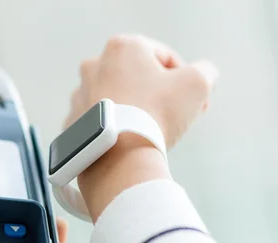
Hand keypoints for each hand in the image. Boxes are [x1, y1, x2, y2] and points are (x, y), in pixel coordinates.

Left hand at [68, 35, 218, 220]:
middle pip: (137, 78)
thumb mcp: (197, 84)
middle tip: (174, 117)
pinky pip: (101, 124)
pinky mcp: (72, 125)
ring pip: (117, 100)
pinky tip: (129, 144)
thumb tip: (203, 73)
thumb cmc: (158, 114)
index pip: (163, 57)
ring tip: (150, 133)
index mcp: (121, 47)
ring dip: (135, 111)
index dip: (184, 78)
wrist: (121, 160)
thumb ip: (205, 70)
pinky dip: (115, 130)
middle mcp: (93, 66)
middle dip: (158, 94)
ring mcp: (78, 96)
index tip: (193, 102)